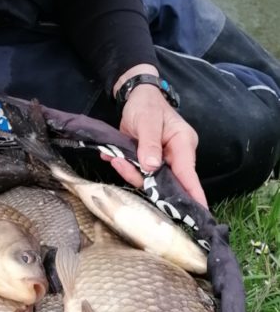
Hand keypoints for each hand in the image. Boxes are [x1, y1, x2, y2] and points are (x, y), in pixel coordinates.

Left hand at [106, 65, 207, 206]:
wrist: (135, 98)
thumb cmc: (147, 105)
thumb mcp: (147, 121)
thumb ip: (149, 143)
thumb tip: (151, 167)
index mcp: (183, 144)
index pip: (188, 173)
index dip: (192, 194)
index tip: (198, 212)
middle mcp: (176, 155)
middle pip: (165, 180)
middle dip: (143, 179)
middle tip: (121, 164)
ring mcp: (162, 160)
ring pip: (149, 178)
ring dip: (129, 170)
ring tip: (115, 157)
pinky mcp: (148, 162)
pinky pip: (139, 172)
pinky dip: (125, 167)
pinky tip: (113, 156)